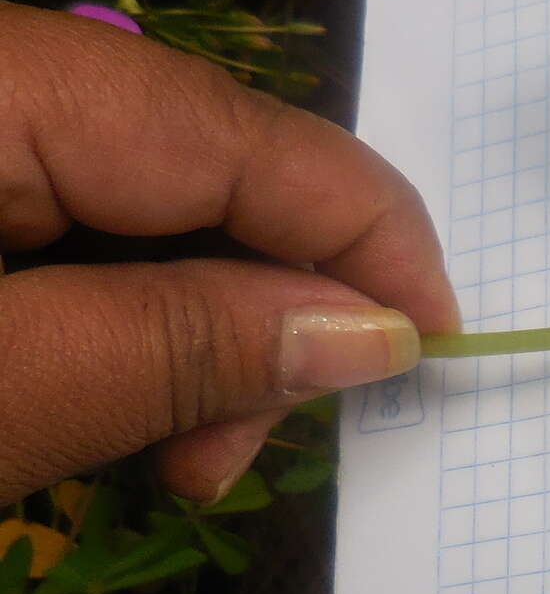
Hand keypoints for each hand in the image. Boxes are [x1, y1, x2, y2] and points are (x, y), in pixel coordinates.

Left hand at [0, 2, 458, 504]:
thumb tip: (374, 333)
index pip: (240, 137)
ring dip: (187, 324)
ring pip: (139, 193)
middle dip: (259, 304)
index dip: (365, 238)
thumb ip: (174, 350)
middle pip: (199, 160)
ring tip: (172, 456)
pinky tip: (100, 393)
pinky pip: (65, 211)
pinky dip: (107, 308)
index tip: (440, 346)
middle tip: (234, 454)